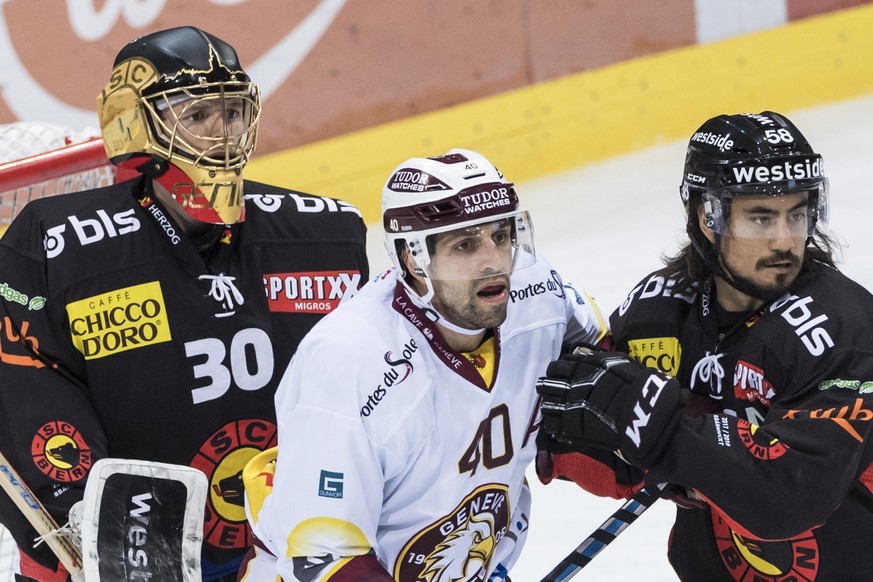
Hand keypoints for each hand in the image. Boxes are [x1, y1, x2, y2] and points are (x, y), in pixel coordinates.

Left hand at [536, 349, 684, 468]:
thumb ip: (597, 358)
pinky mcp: (574, 428)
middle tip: (548, 390)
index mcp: (582, 368)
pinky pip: (553, 426)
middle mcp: (572, 385)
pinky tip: (555, 426)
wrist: (644, 411)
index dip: (556, 371)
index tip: (557, 375)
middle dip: (546, 386)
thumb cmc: (636, 384)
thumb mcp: (618, 361)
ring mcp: (571, 407)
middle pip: (548, 384)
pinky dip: (552, 425)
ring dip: (548, 405)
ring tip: (550, 408)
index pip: (557, 366)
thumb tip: (581, 353)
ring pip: (547, 405)